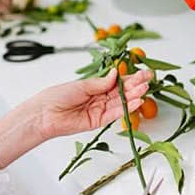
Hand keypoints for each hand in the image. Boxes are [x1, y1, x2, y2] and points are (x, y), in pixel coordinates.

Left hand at [37, 68, 151, 140]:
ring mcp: (99, 110)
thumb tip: (115, 74)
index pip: (115, 81)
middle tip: (148, 79)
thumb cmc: (58, 95)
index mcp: (94, 87)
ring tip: (145, 88)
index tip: (142, 72)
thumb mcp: (81, 85)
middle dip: (135, 85)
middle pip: (121, 92)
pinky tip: (136, 102)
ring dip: (133, 96)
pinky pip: (115, 114)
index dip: (129, 77)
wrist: (45, 113)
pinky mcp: (98, 121)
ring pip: (120, 102)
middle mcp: (99, 98)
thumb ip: (100, 83)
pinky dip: (126, 108)